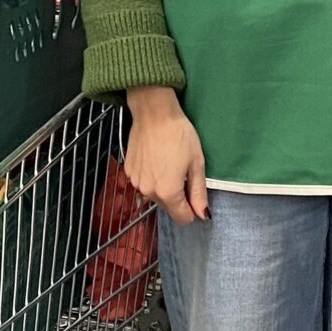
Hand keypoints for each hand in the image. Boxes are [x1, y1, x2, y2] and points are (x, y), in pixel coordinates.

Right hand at [125, 85, 208, 223]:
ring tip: (167, 162)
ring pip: (154, 195)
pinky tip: (155, 158)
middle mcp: (148, 192)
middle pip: (168, 206)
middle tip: (182, 171)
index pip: (182, 218)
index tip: (193, 192)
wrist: (153, 113)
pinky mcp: (128, 171)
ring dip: (162, 186)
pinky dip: (150, 176)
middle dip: (177, 196)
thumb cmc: (179, 135)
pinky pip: (144, 182)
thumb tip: (203, 215)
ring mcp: (136, 182)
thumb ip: (198, 193)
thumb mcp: (196, 163)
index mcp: (168, 193)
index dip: (192, 209)